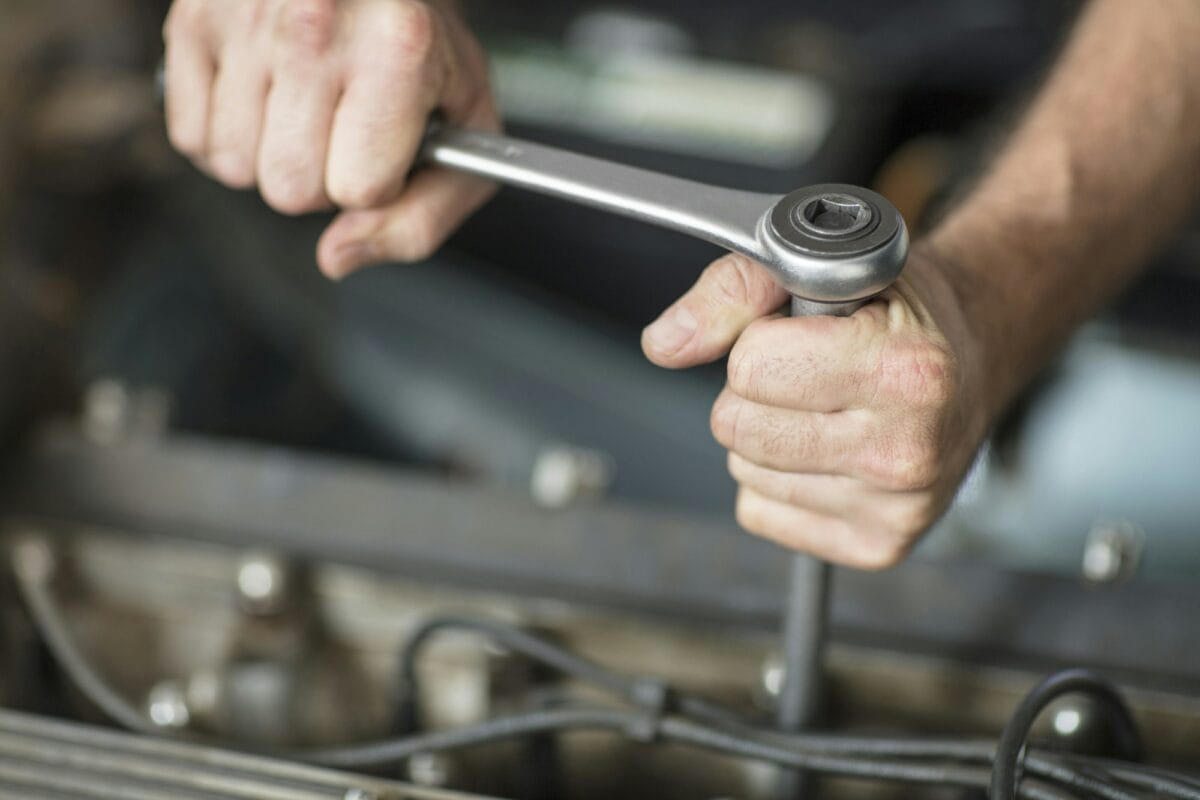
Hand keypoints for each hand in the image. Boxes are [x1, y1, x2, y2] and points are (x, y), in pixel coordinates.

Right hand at [162, 0, 497, 277]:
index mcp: (399, 48)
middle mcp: (318, 22)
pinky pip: (189, 134)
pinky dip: (225, 131)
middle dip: (320, 178)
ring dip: (268, 157)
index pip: (360, 189)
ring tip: (303, 107)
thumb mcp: (466, 126)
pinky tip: (263, 95)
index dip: (376, 183)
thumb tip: (338, 257)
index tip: (386, 145)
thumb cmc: (424, 43)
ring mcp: (247, 15)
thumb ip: (423, 216)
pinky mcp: (193, 16)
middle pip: (289, 189)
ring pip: (233, 167)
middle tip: (343, 126)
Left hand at [641, 249, 990, 568]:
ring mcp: (896, 508)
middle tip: (807, 372)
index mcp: (905, 369)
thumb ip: (732, 291)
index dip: (759, 341)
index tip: (800, 333)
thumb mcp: (824, 267)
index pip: (750, 366)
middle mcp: (908, 448)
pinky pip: (760, 512)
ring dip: (765, 435)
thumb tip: (664, 344)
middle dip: (754, 391)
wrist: (974, 356)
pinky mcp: (878, 546)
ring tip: (825, 406)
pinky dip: (777, 480)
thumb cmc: (897, 309)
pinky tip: (828, 449)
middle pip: (738, 426)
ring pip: (744, 471)